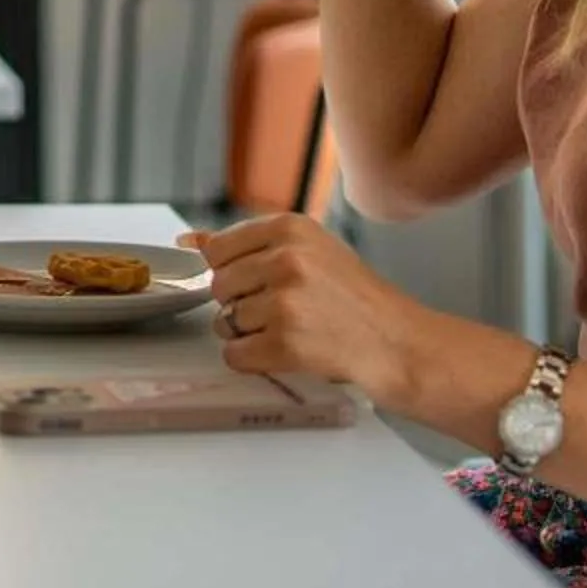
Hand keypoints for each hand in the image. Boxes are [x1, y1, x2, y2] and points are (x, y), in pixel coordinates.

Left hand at [183, 215, 434, 409]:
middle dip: (240, 302)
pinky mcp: (285, 343)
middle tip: (282, 310)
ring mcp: (285, 302)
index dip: (233, 272)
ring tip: (291, 330)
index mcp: (290, 228)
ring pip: (224, 321)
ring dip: (249, 333)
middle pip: (218, 285)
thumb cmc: (356, 298)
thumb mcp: (310, 250)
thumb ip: (250, 244)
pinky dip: (252, 360)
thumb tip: (189, 241)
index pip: (218, 249)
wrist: (397, 342)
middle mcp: (286, 259)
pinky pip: (235, 354)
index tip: (258, 282)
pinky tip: (283, 351)